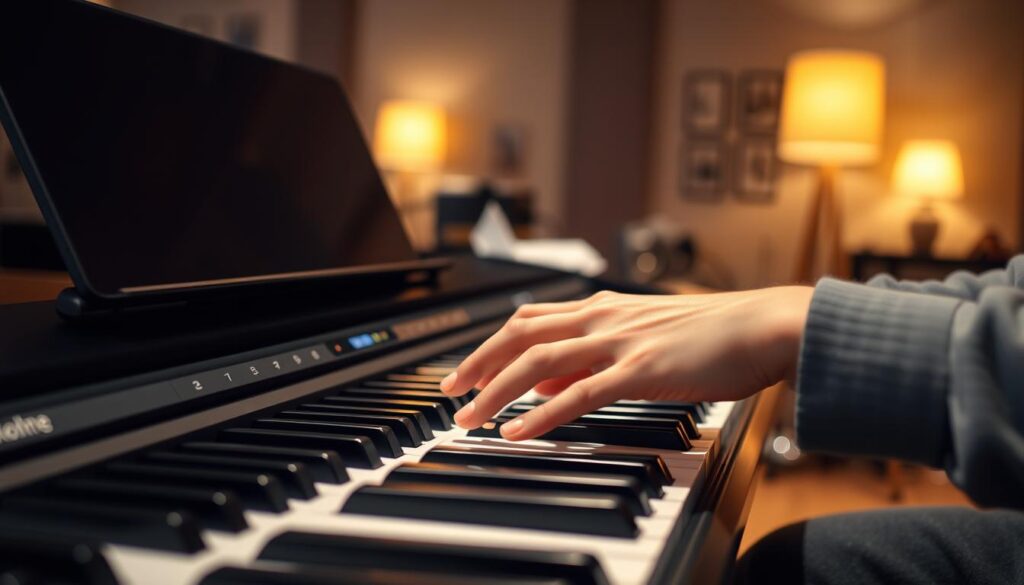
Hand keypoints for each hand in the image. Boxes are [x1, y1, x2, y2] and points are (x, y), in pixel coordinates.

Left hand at [440, 287, 812, 440]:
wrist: (764, 325)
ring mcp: (621, 341)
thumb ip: (593, 356)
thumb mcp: (643, 338)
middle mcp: (604, 317)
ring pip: (539, 362)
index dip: (489, 343)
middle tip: (450, 392)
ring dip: (496, 391)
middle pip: (520, 335)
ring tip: (469, 417)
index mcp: (603, 307)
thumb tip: (546, 383)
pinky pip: (579, 394)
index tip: (465, 368)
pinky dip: (541, 413)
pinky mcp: (642, 369)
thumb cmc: (714, 333)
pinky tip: (518, 431)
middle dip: (477, 364)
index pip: (529, 319)